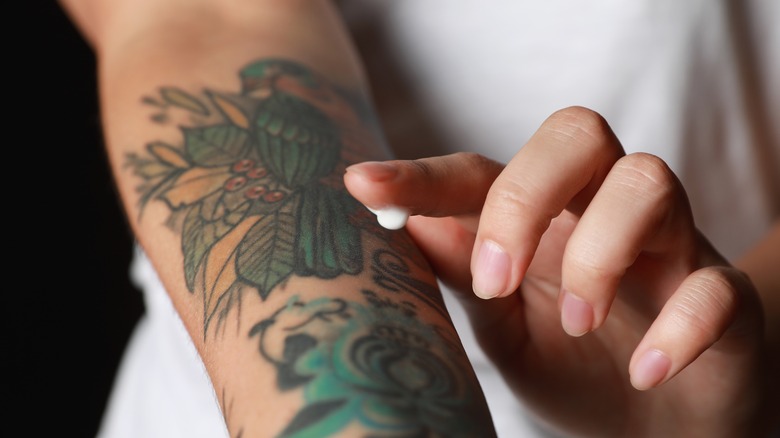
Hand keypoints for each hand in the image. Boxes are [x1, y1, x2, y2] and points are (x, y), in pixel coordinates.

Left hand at [345, 107, 768, 436]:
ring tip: (578, 324)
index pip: (483, 171)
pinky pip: (714, 284)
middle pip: (577, 134)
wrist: (658, 425)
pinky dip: (677, 327)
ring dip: (598, 253)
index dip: (423, 175)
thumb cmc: (574, 365)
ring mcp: (670, 247)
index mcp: (544, 218)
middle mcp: (604, 211)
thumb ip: (467, 276)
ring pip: (649, 180)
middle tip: (496, 280)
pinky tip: (643, 371)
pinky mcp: (723, 296)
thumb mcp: (503, 327)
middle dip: (527, 194)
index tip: (362, 184)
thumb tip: (410, 225)